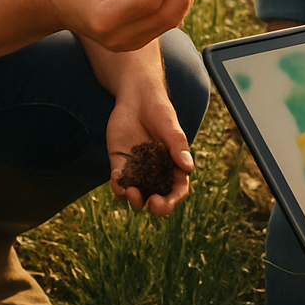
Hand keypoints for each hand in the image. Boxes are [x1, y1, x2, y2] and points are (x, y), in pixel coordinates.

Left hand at [106, 89, 193, 216]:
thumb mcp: (170, 126)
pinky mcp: (120, 163)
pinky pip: (119, 181)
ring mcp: (138, 170)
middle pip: (158, 199)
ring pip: (137, 196)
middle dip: (155, 207)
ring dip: (134, 200)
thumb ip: (177, 145)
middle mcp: (157, 173)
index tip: (163, 202)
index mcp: (174, 166)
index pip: (177, 191)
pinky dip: (117, 184)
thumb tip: (188, 167)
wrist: (136, 97)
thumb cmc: (159, 109)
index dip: (172, 201)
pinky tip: (116, 176)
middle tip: (150, 203)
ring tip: (131, 190)